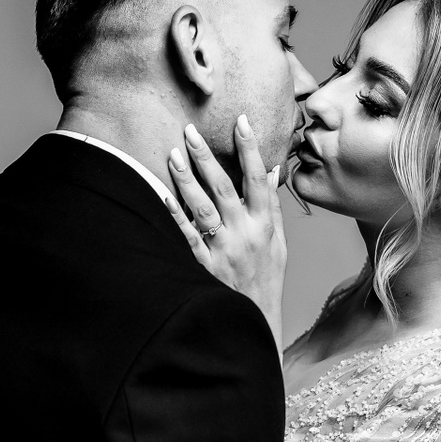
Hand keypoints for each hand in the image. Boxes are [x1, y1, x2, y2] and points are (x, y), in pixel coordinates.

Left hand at [164, 116, 286, 342]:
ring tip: (172, 154)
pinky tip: (162, 194)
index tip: (241, 120)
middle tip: (190, 130)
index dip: (250, 148)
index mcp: (264, 225)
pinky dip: (175, 216)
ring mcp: (223, 250)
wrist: (255, 321)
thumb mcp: (278, 243)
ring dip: (187, 180)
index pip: (258, 178)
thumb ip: (272, 207)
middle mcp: (245, 234)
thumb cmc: (266, 279)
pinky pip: (187, 237)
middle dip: (207, 157)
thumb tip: (271, 171)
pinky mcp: (204, 266)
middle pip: (224, 187)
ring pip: (203, 208)